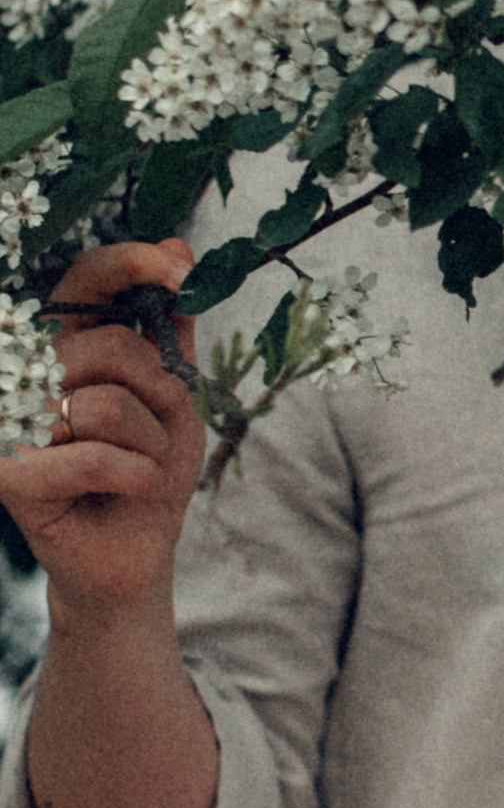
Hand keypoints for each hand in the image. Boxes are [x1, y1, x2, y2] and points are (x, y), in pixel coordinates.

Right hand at [0, 242, 204, 620]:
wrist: (131, 558)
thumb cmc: (147, 471)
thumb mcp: (174, 394)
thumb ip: (169, 330)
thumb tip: (178, 249)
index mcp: (62, 347)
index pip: (83, 280)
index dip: (132, 263)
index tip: (183, 268)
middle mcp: (25, 377)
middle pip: (110, 346)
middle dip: (161, 392)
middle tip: (159, 431)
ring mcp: (9, 424)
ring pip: (107, 405)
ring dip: (150, 444)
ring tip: (141, 467)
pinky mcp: (8, 475)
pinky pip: (95, 457)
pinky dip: (137, 476)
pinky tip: (139, 490)